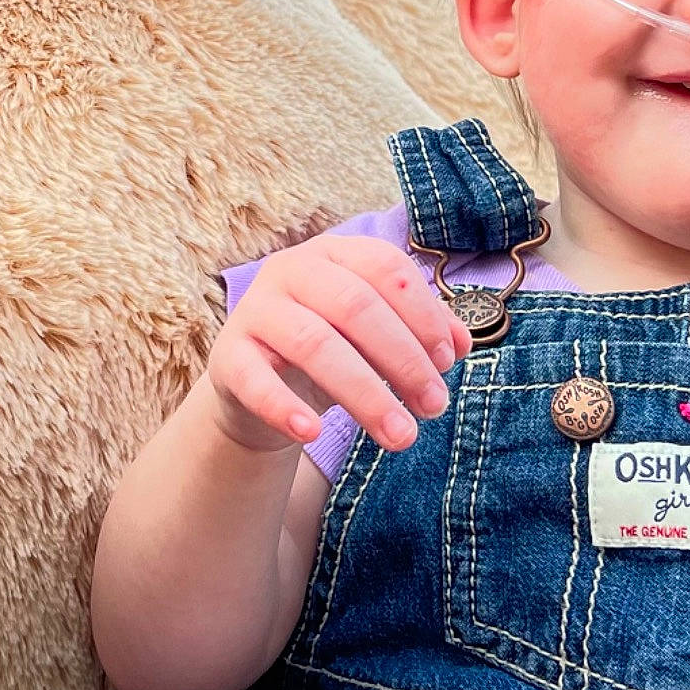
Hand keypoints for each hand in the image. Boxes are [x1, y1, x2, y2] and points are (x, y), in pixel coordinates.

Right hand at [207, 236, 470, 454]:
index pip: (385, 268)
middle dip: (403, 359)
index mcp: (334, 253)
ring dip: (364, 393)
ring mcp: (255, 310)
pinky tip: (311, 433)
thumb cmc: (329, 349)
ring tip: (400, 435)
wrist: (256, 387)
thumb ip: (418, 332)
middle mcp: (291, 270)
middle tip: (435, 408)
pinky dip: (283, 406)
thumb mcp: (375, 337)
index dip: (423, 313)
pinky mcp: (227, 355)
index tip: (449, 362)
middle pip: (355, 306)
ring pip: (314, 343)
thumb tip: (462, 343)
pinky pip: (254, 379)